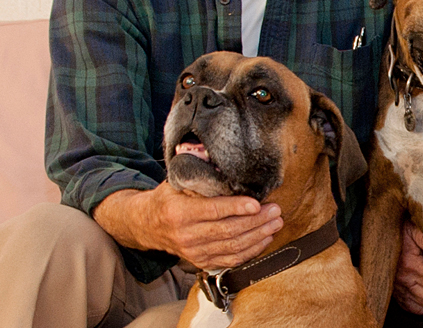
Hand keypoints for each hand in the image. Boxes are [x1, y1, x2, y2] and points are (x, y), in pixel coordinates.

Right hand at [94, 183, 283, 269]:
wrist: (147, 224)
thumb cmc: (168, 198)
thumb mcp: (177, 182)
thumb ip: (199, 174)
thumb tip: (222, 160)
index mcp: (179, 212)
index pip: (213, 211)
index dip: (236, 208)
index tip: (257, 203)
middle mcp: (186, 235)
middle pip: (227, 231)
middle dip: (256, 221)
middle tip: (275, 210)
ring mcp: (193, 252)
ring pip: (232, 247)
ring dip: (258, 236)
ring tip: (275, 223)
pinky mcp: (201, 262)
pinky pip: (230, 260)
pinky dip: (251, 251)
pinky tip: (265, 239)